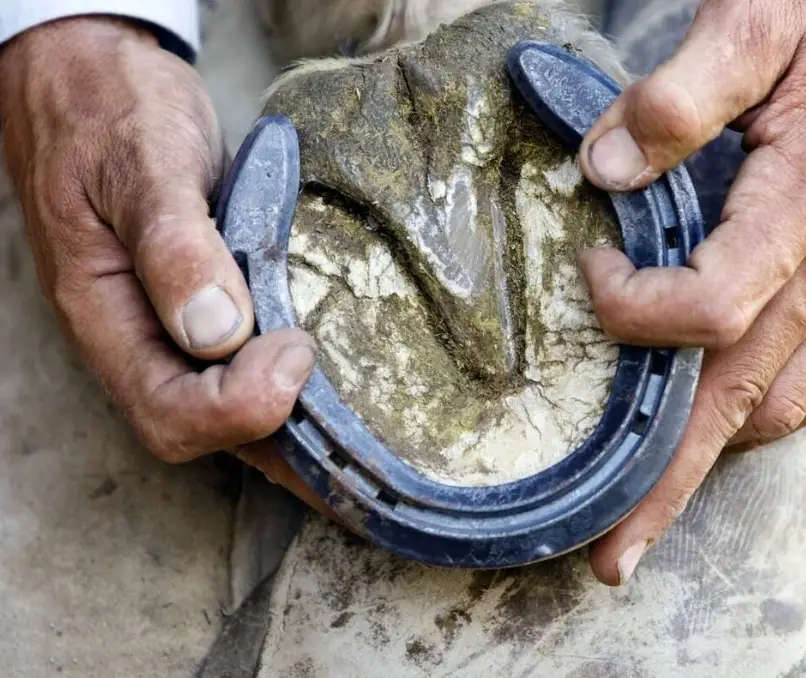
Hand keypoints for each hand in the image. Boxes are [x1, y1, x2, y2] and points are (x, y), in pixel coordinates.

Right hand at [0, 18, 316, 486]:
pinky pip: (238, 372)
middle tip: (347, 409)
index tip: (298, 345)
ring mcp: (165, 330)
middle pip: (200, 431)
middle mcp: (135, 340)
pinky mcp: (199, 312)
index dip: (242, 404)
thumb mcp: (141, 165)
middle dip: (276, 433)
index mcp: (103, 317)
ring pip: (224, 414)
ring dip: (290, 434)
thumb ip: (172, 246)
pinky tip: (334, 393)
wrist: (100, 77)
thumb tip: (216, 332)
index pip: (169, 413)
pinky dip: (287, 392)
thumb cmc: (112, 109)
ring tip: (357, 442)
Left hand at [577, 0, 805, 584]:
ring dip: (715, 461)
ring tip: (656, 502)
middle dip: (668, 483)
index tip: (591, 271)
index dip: (634, 311)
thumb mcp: (753, 21)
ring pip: (780, 405)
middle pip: (739, 401)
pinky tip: (731, 425)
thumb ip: (679, 96)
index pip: (710, 309)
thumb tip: (604, 169)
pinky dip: (767, 417)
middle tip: (613, 553)